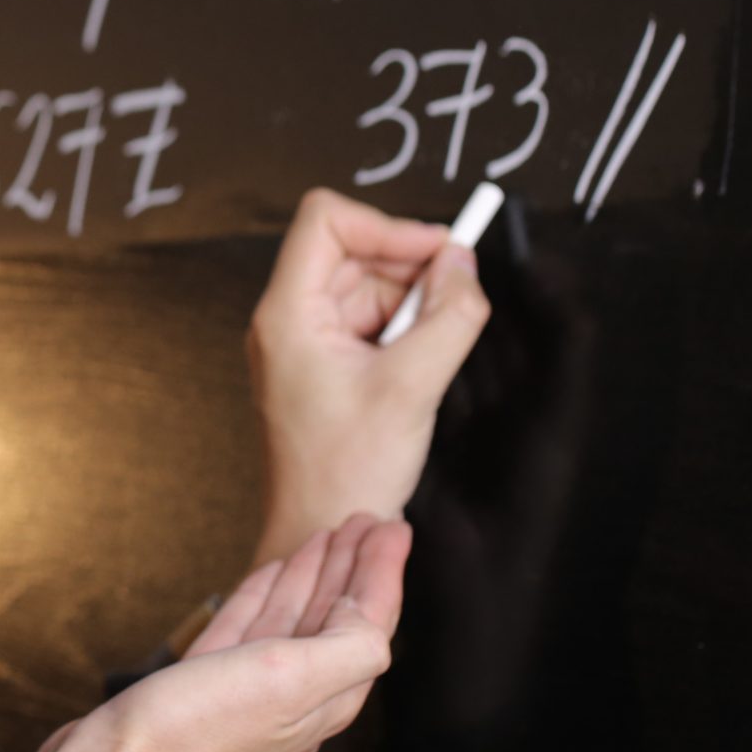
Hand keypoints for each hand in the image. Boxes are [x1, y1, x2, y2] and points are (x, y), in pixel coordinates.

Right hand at [12, 516, 410, 751]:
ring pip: (291, 623)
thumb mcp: (289, 681)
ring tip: (324, 536)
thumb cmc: (197, 731)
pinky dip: (263, 597)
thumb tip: (373, 623)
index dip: (382, 572)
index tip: (393, 526)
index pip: (368, 625)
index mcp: (324, 701)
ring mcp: (245, 696)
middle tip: (365, 520)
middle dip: (352, 569)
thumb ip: (347, 650)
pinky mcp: (201, 689)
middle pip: (335, 621)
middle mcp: (294, 701)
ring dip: (312, 577)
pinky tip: (269, 573)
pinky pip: (245, 631)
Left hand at [246, 188, 490, 568]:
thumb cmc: (346, 472)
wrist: (320, 530)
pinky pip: (367, 321)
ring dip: (411, 303)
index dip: (386, 225)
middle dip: (409, 269)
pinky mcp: (324, 363)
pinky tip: (420, 365)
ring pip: (366, 286)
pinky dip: (402, 330)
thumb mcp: (413, 387)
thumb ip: (448, 317)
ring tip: (434, 348)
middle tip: (456, 300)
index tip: (439, 251)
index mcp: (288, 314)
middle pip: (352, 251)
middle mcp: (288, 319)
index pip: (325, 221)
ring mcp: (304, 341)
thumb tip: (464, 264)